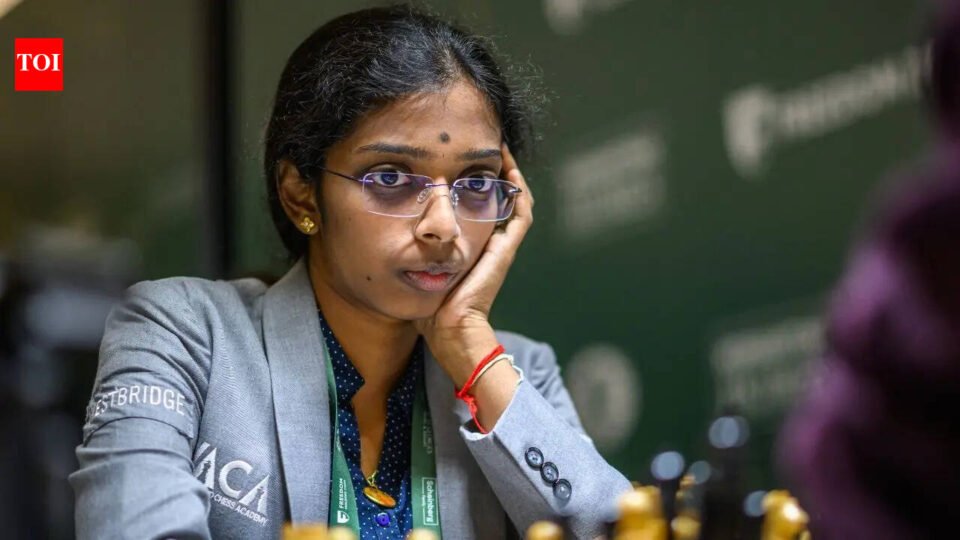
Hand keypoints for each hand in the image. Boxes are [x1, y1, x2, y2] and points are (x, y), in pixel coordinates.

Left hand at [414, 142, 534, 386]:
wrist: (449, 328)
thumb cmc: (430, 307)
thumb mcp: (417, 269)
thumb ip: (410, 251)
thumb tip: (385, 231)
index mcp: (471, 248)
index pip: (480, 209)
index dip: (475, 185)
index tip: (462, 161)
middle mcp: (490, 244)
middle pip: (499, 200)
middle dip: (493, 173)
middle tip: (484, 148)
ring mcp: (501, 246)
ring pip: (515, 201)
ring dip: (509, 175)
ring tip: (499, 150)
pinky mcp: (506, 249)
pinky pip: (520, 212)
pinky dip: (518, 190)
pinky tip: (508, 169)